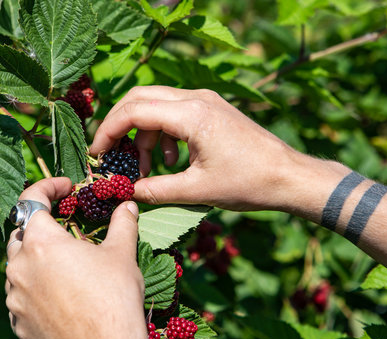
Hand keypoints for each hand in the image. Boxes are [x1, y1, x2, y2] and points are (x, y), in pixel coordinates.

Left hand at [5, 177, 147, 338]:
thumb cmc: (114, 297)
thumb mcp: (122, 253)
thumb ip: (122, 223)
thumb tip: (127, 205)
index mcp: (41, 242)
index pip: (31, 200)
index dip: (47, 186)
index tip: (66, 186)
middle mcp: (19, 266)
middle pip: (21, 234)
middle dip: (40, 226)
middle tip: (66, 231)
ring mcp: (14, 297)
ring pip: (17, 266)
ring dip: (35, 259)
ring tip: (64, 266)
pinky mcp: (17, 321)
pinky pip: (20, 296)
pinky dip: (34, 288)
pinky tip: (58, 295)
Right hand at [90, 86, 307, 211]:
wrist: (289, 176)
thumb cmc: (249, 183)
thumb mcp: (197, 191)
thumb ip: (156, 190)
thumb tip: (126, 192)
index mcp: (192, 114)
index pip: (134, 111)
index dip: (109, 131)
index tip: (97, 154)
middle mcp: (197, 98)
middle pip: (141, 98)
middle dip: (121, 126)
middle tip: (112, 154)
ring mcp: (206, 101)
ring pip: (157, 106)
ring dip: (145, 135)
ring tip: (150, 169)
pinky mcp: (212, 109)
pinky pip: (176, 113)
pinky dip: (164, 134)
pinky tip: (173, 161)